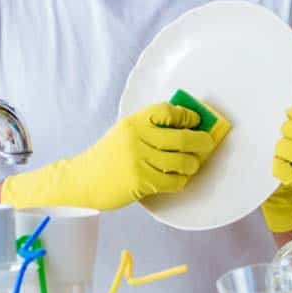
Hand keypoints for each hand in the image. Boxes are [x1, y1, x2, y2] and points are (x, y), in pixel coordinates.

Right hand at [1, 103, 216, 210]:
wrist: (83, 180)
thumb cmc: (107, 156)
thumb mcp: (124, 132)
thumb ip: (148, 127)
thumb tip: (184, 126)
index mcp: (134, 122)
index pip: (167, 111)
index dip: (187, 115)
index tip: (197, 120)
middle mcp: (138, 138)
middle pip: (182, 138)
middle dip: (202, 141)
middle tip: (208, 143)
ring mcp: (140, 161)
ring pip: (182, 162)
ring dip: (193, 164)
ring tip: (193, 164)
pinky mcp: (142, 181)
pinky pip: (173, 181)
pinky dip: (181, 181)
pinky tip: (180, 179)